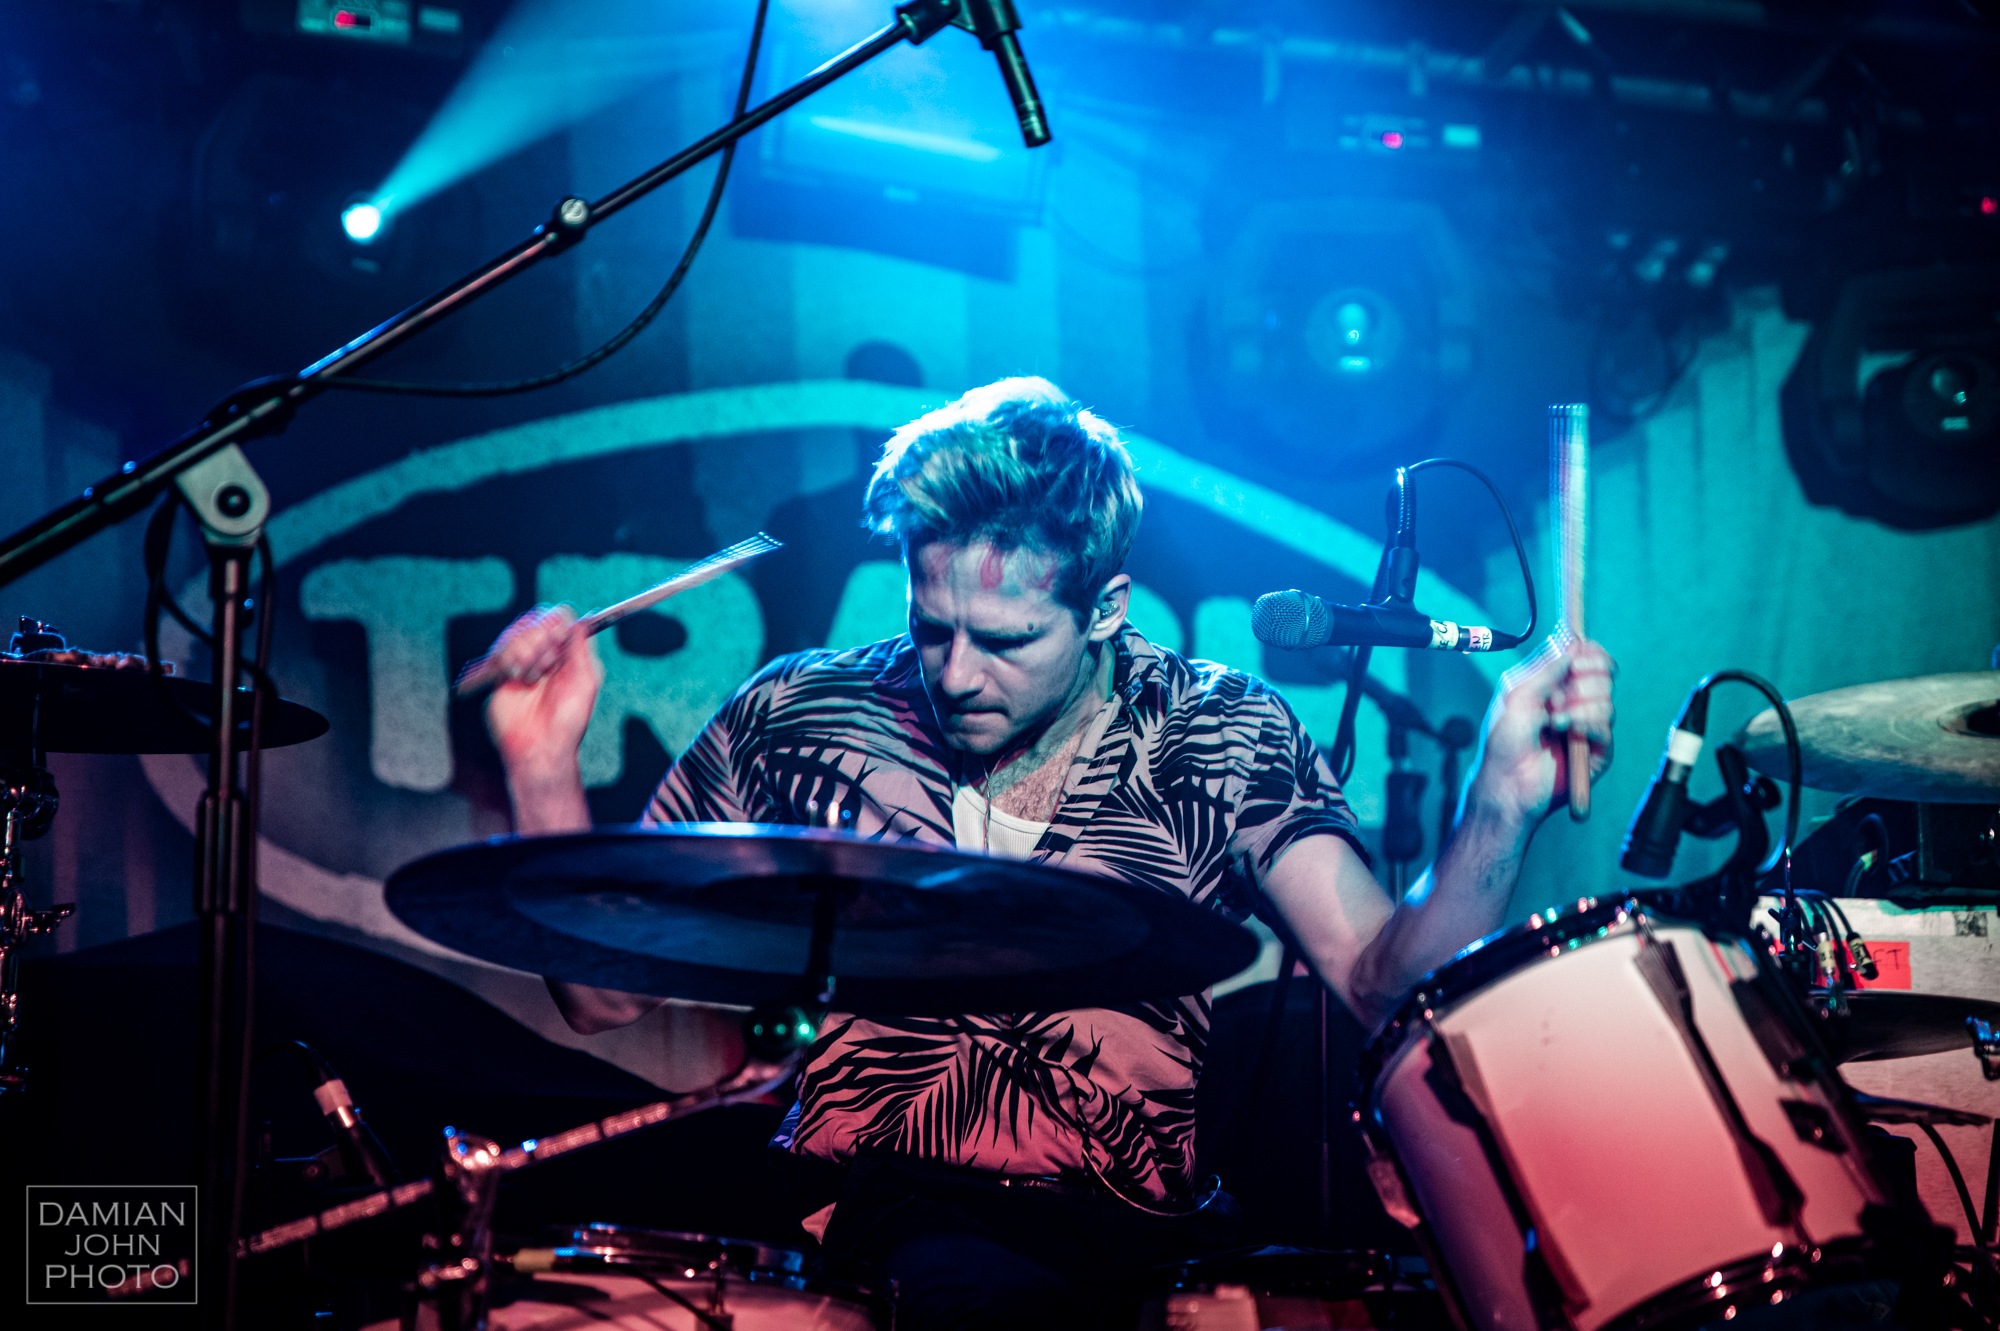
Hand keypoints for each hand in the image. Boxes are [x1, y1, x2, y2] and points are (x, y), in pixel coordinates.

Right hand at [483, 605, 603, 788]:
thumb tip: (580, 622)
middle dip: (541, 637)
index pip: (561, 619)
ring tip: (532, 676)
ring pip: (517, 631)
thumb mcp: (586, 682)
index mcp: (569, 655)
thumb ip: (582, 649)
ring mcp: (523, 661)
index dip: (557, 622)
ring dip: (525, 649)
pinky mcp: (501, 672)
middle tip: (546, 664)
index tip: (558, 637)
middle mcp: (546, 655)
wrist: (539, 746)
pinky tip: (517, 675)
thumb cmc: (568, 720)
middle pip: (537, 619)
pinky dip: (508, 656)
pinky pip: (499, 648)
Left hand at [1464, 636, 1614, 826]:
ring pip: (1606, 700)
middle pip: (1604, 674)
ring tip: (1552, 723)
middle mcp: (1574, 702)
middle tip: (1557, 697)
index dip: (1589, 653)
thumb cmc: (1504, 740)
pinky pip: (1605, 726)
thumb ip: (1547, 669)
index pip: (1587, 658)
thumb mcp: (1518, 695)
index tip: (1579, 654)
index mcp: (1555, 685)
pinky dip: (1585, 726)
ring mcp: (1588, 726)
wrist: (1508, 782)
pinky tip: (1567, 733)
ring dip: (1577, 708)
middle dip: (1582, 681)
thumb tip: (1572, 645)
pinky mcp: (1598, 750)